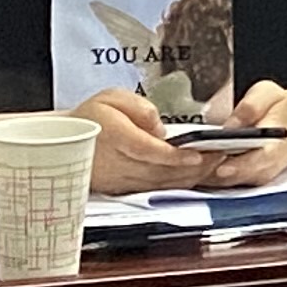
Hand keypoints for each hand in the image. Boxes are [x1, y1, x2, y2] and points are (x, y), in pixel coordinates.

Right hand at [68, 86, 234, 194]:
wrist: (64, 140)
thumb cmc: (92, 116)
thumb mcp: (112, 97)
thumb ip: (139, 108)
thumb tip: (159, 129)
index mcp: (113, 137)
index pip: (147, 151)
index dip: (174, 156)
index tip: (198, 153)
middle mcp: (115, 163)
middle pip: (159, 171)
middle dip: (194, 167)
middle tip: (222, 156)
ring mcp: (118, 180)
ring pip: (159, 184)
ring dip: (190, 177)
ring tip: (216, 164)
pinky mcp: (121, 189)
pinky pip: (153, 189)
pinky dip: (177, 184)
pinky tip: (196, 175)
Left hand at [196, 81, 286, 193]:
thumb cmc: (286, 107)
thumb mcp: (269, 93)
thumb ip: (250, 106)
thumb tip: (230, 125)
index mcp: (272, 148)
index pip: (245, 165)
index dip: (222, 164)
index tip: (205, 156)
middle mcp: (264, 169)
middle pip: (225, 178)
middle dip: (204, 167)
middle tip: (187, 153)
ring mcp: (256, 177)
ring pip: (221, 183)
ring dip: (202, 171)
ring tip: (189, 155)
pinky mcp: (249, 180)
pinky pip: (223, 182)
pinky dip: (208, 173)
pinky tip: (199, 159)